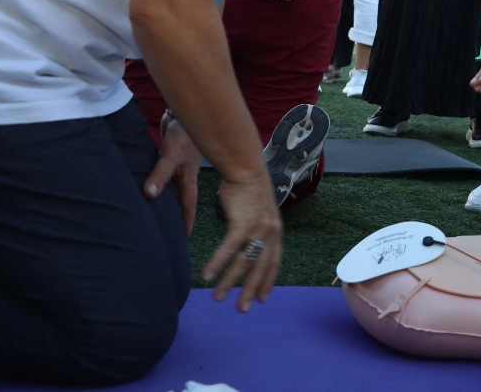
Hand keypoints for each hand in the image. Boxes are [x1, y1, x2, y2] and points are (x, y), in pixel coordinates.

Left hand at [142, 113, 200, 235]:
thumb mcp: (171, 155)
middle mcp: (183, 177)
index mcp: (188, 179)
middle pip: (179, 202)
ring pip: (169, 192)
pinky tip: (146, 193)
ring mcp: (175, 169)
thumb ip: (160, 174)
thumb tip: (149, 195)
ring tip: (155, 219)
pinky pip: (161, 180)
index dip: (185, 224)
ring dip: (164, 204)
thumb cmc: (182, 134)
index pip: (188, 207)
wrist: (181, 112)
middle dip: (175, 218)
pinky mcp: (166, 161)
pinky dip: (156, 188)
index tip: (182, 242)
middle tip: (167, 236)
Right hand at [201, 173, 282, 312]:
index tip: (262, 299)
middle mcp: (270, 233)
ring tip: (216, 297)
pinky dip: (217, 263)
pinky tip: (206, 275)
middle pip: (260, 268)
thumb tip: (249, 244)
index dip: (267, 281)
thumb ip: (256, 231)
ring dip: (228, 282)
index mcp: (275, 232)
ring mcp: (258, 229)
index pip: (273, 262)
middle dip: (250, 290)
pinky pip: (229, 249)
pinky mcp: (242, 223)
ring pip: (243, 262)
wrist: (247, 170)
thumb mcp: (259, 215)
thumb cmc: (248, 192)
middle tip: (242, 309)